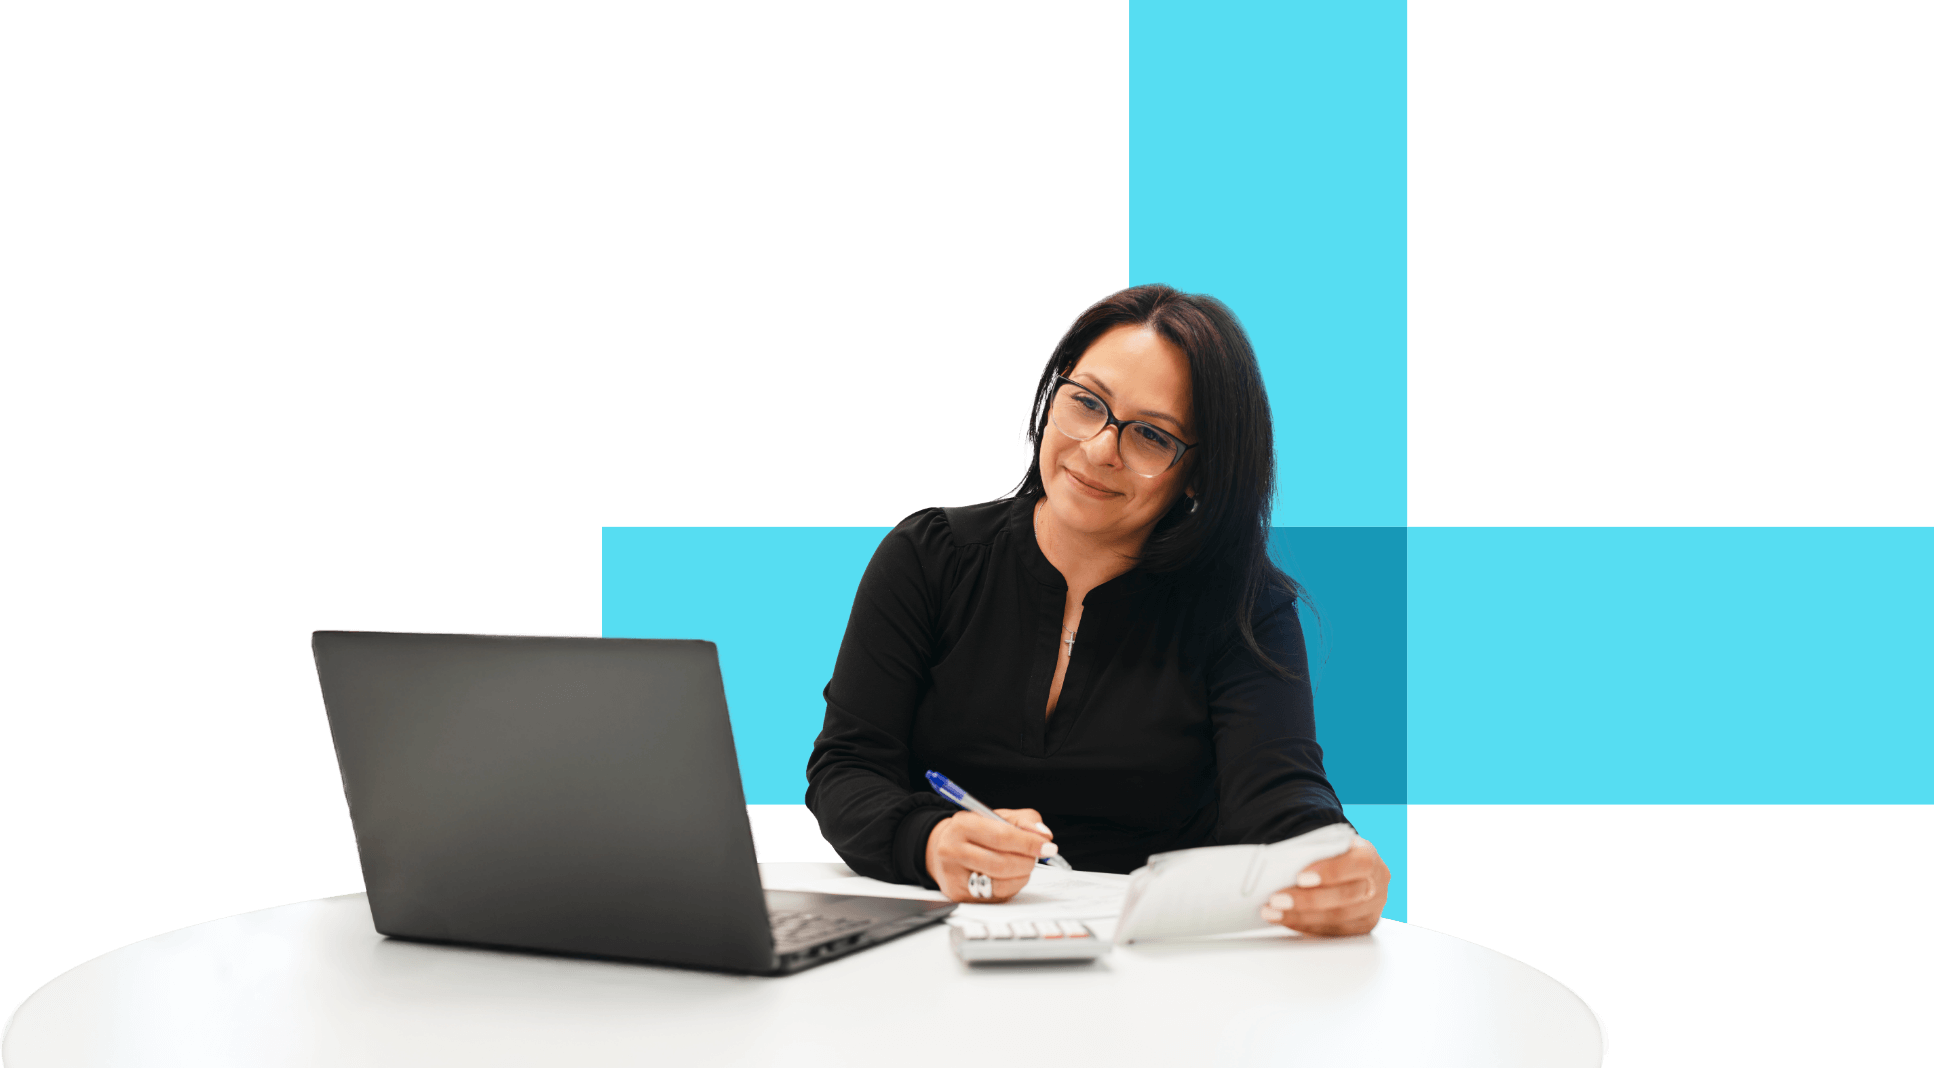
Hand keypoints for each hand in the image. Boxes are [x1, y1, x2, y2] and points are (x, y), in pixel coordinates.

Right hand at [925, 808, 1058, 902]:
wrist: (943, 848)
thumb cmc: (975, 833)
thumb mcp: (998, 817)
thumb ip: (1024, 821)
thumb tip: (1043, 836)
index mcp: (963, 824)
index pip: (1002, 836)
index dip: (1029, 843)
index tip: (1047, 847)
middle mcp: (953, 850)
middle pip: (1002, 863)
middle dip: (1027, 861)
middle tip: (1035, 857)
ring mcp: (954, 875)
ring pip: (1000, 883)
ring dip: (1021, 875)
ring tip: (1022, 865)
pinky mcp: (958, 895)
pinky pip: (996, 896)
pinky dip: (1011, 886)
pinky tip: (1009, 876)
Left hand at [1259, 834, 1388, 936]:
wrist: (1343, 867)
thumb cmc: (1330, 855)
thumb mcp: (1327, 846)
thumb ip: (1314, 853)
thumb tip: (1280, 866)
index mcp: (1369, 856)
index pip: (1359, 864)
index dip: (1331, 872)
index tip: (1300, 877)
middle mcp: (1376, 884)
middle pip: (1345, 896)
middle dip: (1307, 900)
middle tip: (1276, 899)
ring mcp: (1371, 909)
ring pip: (1337, 918)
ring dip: (1300, 916)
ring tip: (1272, 912)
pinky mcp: (1361, 927)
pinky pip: (1332, 932)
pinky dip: (1305, 926)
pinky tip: (1285, 920)